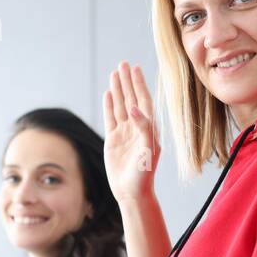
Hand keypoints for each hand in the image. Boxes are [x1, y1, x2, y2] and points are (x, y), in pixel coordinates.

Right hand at [102, 62, 160, 201]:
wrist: (132, 192)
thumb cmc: (144, 174)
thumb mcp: (148, 150)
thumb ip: (144, 128)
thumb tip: (134, 108)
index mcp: (149, 128)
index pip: (143, 100)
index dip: (139, 84)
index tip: (135, 68)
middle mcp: (137, 127)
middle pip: (132, 98)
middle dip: (128, 81)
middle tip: (123, 64)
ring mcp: (125, 133)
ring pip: (121, 106)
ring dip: (118, 90)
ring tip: (115, 74)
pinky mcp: (114, 140)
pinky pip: (111, 118)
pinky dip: (109, 105)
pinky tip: (108, 94)